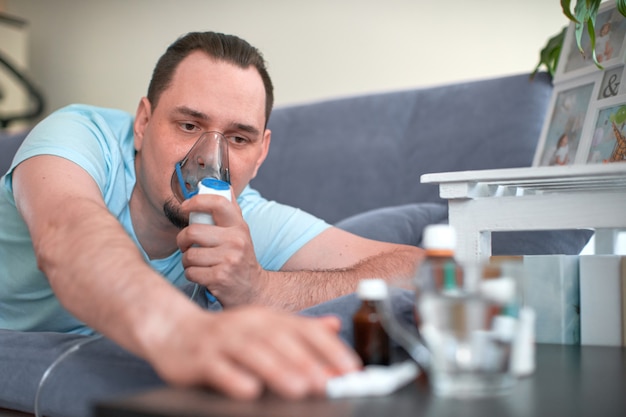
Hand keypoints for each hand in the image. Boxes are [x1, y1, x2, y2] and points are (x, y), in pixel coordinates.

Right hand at [146, 306, 361, 399]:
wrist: (174, 330)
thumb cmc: (226, 335)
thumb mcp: (264, 326)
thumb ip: (299, 328)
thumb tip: (335, 325)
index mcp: (266, 318)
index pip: (302, 328)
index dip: (328, 347)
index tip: (349, 368)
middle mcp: (246, 325)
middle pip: (279, 340)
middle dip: (306, 360)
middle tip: (328, 382)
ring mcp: (222, 340)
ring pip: (252, 352)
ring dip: (277, 369)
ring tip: (299, 387)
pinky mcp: (200, 358)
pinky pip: (218, 369)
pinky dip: (234, 378)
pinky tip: (250, 390)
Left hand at [177, 194, 262, 305]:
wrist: (253, 289)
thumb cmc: (241, 258)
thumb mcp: (240, 232)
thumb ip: (229, 211)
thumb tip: (221, 186)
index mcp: (239, 226)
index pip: (218, 203)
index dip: (196, 201)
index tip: (184, 207)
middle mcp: (236, 241)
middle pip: (193, 232)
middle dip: (182, 240)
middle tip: (186, 244)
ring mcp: (229, 260)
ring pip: (189, 255)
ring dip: (187, 261)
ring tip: (198, 263)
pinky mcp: (220, 278)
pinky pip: (191, 272)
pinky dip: (191, 274)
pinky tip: (202, 275)